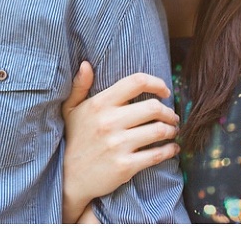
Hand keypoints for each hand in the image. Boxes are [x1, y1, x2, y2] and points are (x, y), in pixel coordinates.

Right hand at [61, 62, 179, 222]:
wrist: (68, 177)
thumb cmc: (73, 139)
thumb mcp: (70, 109)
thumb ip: (79, 86)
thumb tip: (86, 64)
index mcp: (100, 104)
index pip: (136, 82)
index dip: (156, 83)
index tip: (165, 91)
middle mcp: (109, 122)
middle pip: (153, 108)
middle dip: (169, 112)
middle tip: (172, 117)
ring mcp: (118, 144)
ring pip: (159, 130)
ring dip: (172, 130)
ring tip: (172, 131)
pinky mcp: (126, 166)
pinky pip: (157, 154)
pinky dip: (170, 150)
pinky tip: (172, 149)